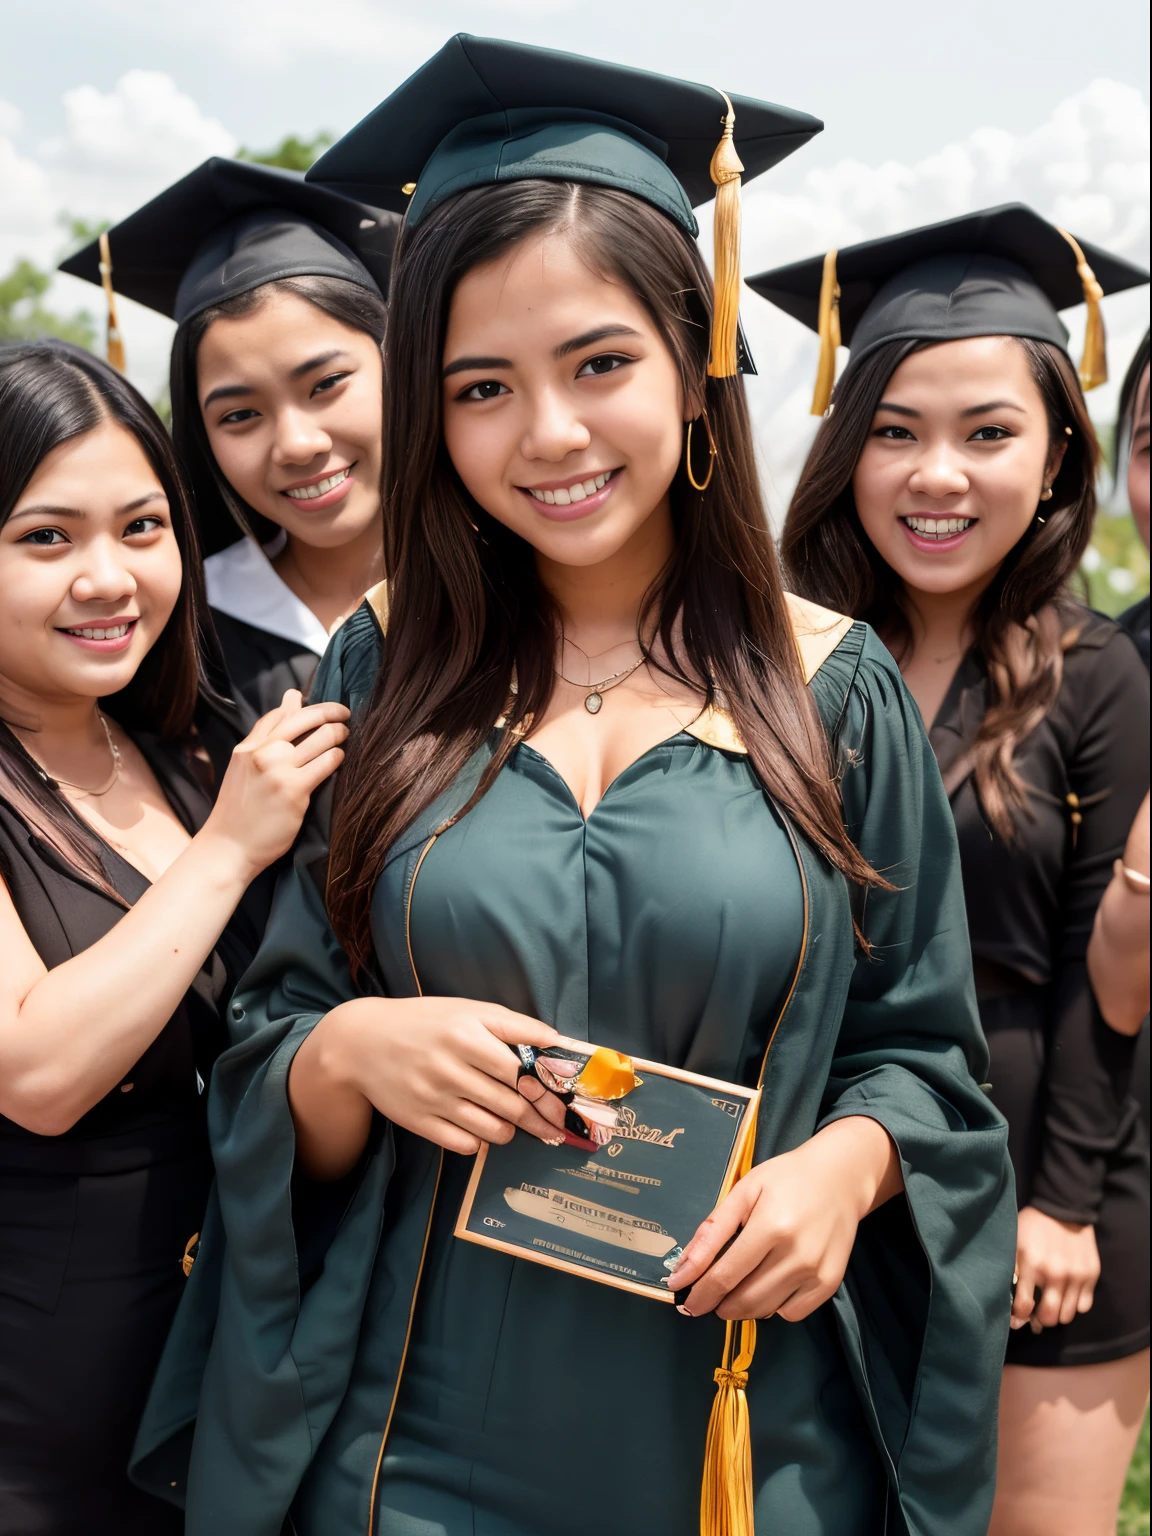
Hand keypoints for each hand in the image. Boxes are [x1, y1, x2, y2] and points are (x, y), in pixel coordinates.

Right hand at [202, 689, 348, 879]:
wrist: (229, 847)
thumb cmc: (239, 810)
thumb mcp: (243, 768)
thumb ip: (264, 737)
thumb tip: (290, 699)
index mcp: (247, 748)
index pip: (280, 714)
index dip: (305, 705)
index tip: (324, 709)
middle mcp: (262, 753)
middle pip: (306, 718)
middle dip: (332, 711)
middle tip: (345, 715)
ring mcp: (279, 770)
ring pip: (322, 737)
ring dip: (339, 734)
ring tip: (345, 737)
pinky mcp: (295, 790)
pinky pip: (327, 762)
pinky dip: (338, 757)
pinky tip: (340, 760)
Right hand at [319, 996, 566, 1154]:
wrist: (362, 1042)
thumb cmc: (425, 1022)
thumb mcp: (469, 1010)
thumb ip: (515, 1025)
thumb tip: (558, 1041)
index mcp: (465, 1035)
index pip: (520, 1071)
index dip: (547, 1090)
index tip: (564, 1103)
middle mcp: (449, 1069)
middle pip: (511, 1105)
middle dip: (539, 1119)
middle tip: (554, 1126)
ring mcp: (432, 1099)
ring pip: (492, 1130)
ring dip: (511, 1130)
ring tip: (513, 1122)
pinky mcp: (418, 1123)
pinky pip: (464, 1145)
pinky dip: (479, 1141)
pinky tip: (480, 1128)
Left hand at [668, 1117, 900, 1321]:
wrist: (840, 1177)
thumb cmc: (786, 1178)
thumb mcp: (743, 1191)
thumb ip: (712, 1231)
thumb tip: (683, 1271)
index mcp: (770, 1226)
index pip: (725, 1275)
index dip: (700, 1293)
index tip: (683, 1299)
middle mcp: (797, 1254)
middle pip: (744, 1299)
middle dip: (716, 1304)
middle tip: (705, 1297)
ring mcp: (816, 1271)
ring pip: (765, 1310)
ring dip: (740, 1308)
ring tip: (732, 1291)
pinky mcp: (831, 1282)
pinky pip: (792, 1313)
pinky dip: (773, 1307)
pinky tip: (767, 1286)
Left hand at [1010, 1205, 1098, 1330]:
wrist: (1063, 1208)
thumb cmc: (1033, 1226)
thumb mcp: (1014, 1243)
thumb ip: (1012, 1271)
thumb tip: (1011, 1303)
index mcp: (1031, 1265)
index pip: (1024, 1306)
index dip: (1018, 1317)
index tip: (1017, 1318)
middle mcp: (1055, 1274)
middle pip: (1049, 1317)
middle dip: (1040, 1321)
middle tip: (1036, 1316)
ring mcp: (1076, 1275)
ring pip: (1068, 1315)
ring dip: (1058, 1314)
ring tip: (1051, 1305)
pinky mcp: (1091, 1274)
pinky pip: (1084, 1306)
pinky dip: (1075, 1306)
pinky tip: (1066, 1296)